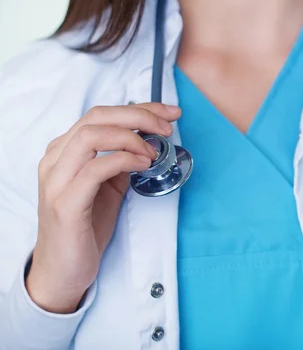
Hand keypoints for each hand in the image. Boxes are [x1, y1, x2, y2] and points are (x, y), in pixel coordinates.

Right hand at [26, 103, 180, 313]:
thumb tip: (150, 140)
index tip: (170, 113)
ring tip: (154, 151)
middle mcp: (55, 159)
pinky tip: (143, 165)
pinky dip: (124, 160)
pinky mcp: (66, 203)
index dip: (140, 108)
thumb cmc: (86, 226)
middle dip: (140, 116)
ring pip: (91, 135)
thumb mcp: (108, 186)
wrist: (63, 270)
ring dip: (131, 137)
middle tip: (168, 127)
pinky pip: (95, 169)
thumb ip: (120, 160)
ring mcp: (57, 180)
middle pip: (97, 117)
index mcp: (64, 151)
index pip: (101, 113)